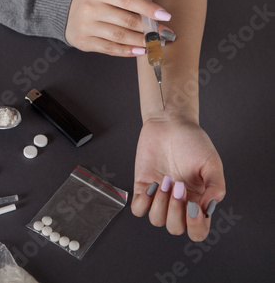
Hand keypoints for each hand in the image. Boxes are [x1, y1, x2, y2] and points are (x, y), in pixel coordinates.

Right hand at [65, 0, 174, 56]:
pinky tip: (140, 50)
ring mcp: (86, 27)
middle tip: (164, 32)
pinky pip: (109, 49)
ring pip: (119, 37)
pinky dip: (126, 51)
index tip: (165, 15)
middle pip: (126, 21)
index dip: (148, 8)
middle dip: (148, 28)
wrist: (60, 10)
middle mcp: (90, 9)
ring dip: (141, 41)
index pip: (128, 0)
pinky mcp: (84, 41)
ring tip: (156, 42)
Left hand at [131, 117, 225, 240]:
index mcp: (198, 200)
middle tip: (178, 186)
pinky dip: (144, 201)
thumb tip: (208, 209)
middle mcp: (178, 202)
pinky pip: (138, 209)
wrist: (170, 123)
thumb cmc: (192, 141)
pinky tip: (152, 184)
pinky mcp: (142, 187)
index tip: (194, 206)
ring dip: (160, 204)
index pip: (198, 231)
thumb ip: (215, 187)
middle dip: (176, 211)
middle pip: (175, 228)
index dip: (195, 226)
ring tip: (166, 181)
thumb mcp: (211, 163)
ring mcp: (159, 196)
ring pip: (156, 220)